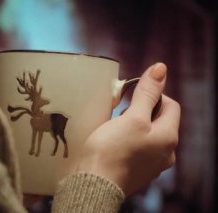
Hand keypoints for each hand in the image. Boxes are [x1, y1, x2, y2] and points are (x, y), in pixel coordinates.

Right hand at [76, 63, 180, 194]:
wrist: (93, 184)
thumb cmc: (112, 150)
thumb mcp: (132, 117)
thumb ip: (148, 93)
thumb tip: (161, 68)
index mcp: (168, 137)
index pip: (170, 105)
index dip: (153, 95)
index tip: (132, 95)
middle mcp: (165, 153)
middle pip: (158, 121)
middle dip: (140, 111)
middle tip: (120, 112)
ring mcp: (151, 165)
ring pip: (146, 135)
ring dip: (132, 126)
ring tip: (113, 127)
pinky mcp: (135, 171)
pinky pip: (135, 149)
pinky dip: (126, 141)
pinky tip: (112, 142)